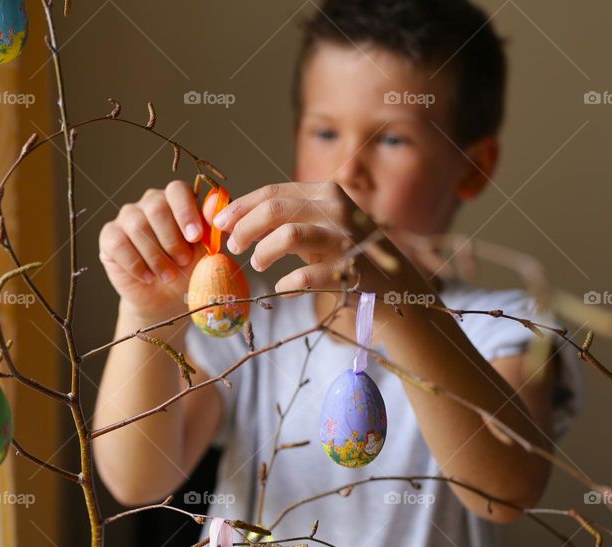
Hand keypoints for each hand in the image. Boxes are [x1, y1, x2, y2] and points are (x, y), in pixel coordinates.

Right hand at [99, 180, 208, 320]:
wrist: (166, 299)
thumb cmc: (189, 269)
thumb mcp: (206, 251)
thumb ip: (211, 225)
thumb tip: (216, 199)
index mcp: (176, 200)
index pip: (177, 190)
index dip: (186, 212)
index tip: (195, 237)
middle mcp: (150, 203)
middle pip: (156, 206)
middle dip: (172, 238)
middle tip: (183, 261)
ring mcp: (127, 218)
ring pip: (137, 226)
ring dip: (156, 256)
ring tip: (168, 276)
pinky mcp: (110, 237)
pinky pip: (118, 243)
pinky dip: (135, 264)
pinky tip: (147, 277)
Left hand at [211, 181, 429, 304]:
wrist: (392, 285)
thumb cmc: (342, 254)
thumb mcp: (316, 227)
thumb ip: (281, 218)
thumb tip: (231, 219)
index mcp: (325, 193)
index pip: (273, 192)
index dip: (241, 207)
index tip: (219, 223)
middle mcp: (337, 209)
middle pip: (276, 209)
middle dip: (246, 228)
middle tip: (234, 247)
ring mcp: (346, 239)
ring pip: (289, 236)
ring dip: (264, 252)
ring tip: (258, 265)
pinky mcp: (351, 270)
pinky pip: (307, 275)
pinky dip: (288, 283)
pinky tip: (283, 287)